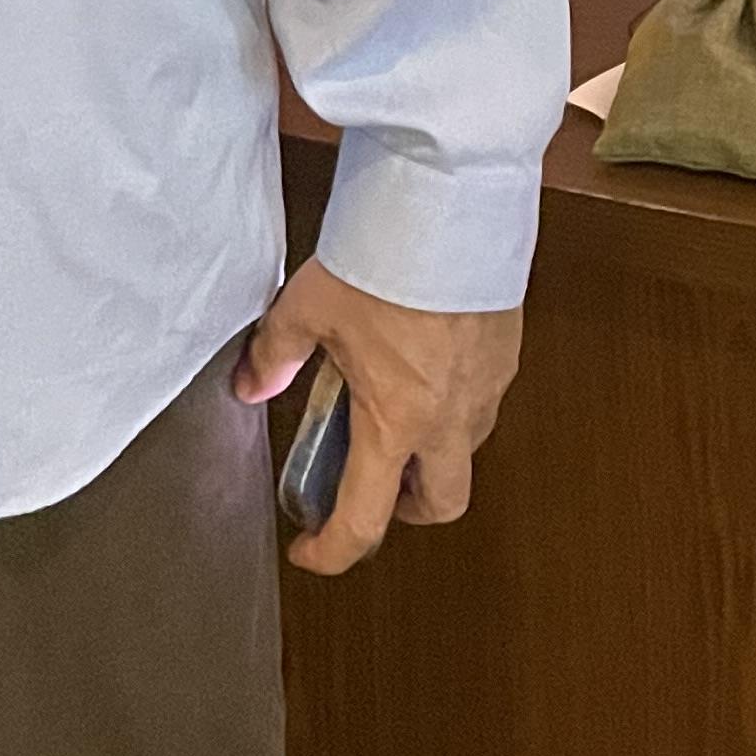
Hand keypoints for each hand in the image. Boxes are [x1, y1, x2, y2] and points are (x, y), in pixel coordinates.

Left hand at [231, 256, 522, 578]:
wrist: (453, 206)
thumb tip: (250, 385)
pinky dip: (450, 402)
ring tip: (388, 405)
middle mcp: (450, 420)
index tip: (309, 549)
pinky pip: (480, 400)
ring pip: (463, 451)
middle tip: (366, 482)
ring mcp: (486, 388)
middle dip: (404, 508)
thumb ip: (276, 354)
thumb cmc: (384, 258)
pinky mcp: (505, 353)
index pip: (365, 520)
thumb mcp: (309, 307)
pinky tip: (422, 360)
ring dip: (428, 450)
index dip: (332, 550)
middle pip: (440, 504)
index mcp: (396, 423)